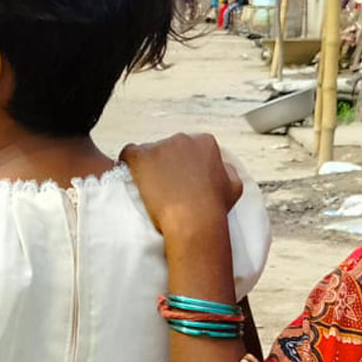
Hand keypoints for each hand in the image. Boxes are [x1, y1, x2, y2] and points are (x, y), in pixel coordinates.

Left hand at [120, 133, 242, 236]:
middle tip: (165, 185)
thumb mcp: (233, 186)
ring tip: (151, 189)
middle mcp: (183, 140)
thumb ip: (226, 170)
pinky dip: (128, 164)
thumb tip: (221, 167)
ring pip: (149, 152)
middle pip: (168, 147)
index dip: (183, 163)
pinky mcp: (141, 157)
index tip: (180, 178)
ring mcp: (161, 147)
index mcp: (205, 143)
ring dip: (149, 167)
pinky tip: (133, 179)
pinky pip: (128, 154)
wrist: (193, 221)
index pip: (189, 146)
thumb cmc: (212, 208)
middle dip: (166, 163)